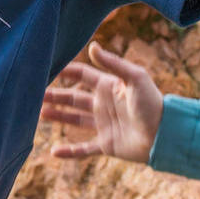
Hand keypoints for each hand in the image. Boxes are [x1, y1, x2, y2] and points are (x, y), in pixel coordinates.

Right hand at [39, 43, 163, 162]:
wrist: (165, 134)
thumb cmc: (153, 103)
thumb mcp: (135, 78)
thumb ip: (113, 63)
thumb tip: (93, 46)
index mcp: (109, 86)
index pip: (82, 75)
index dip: (66, 71)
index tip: (46, 67)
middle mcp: (103, 104)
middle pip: (73, 97)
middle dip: (55, 94)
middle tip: (34, 93)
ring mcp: (103, 124)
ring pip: (74, 119)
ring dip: (57, 116)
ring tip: (38, 114)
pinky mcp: (106, 144)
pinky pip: (83, 149)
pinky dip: (69, 151)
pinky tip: (54, 152)